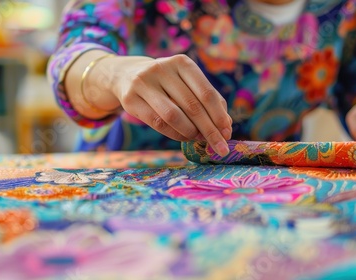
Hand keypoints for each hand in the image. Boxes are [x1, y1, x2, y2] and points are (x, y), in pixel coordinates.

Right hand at [113, 54, 231, 155]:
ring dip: (191, 132)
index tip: (227, 133)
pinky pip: (158, 123)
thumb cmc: (168, 83)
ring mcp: (144, 83)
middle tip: (219, 147)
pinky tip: (184, 138)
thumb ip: (209, 101)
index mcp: (182, 63)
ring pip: (174, 115)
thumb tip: (227, 127)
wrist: (128, 75)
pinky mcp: (131, 99)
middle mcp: (162, 69)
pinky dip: (175, 134)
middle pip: (192, 106)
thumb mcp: (188, 84)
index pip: (206, 93)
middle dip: (209, 130)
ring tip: (199, 140)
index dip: (219, 116)